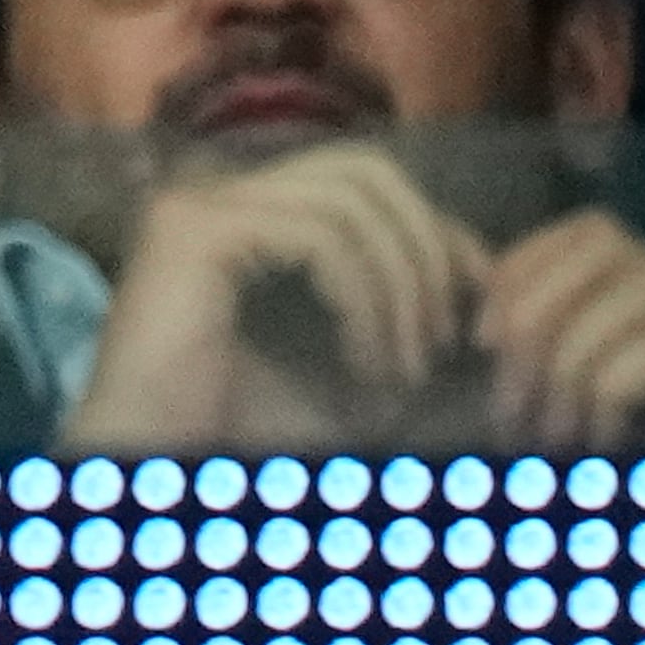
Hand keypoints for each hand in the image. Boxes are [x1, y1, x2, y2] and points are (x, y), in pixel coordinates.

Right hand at [61, 139, 488, 456]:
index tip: (476, 307)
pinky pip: (321, 236)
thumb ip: (405, 308)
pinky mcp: (194, 231)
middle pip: (366, 172)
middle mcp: (214, 195)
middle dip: (427, 249)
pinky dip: (367, 299)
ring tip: (406, 367)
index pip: (366, 184)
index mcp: (243, 216)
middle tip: (442, 341)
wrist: (154, 471)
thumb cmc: (241, 432)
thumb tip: (491, 276)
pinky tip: (369, 361)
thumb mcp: (350, 359)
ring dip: (404, 289)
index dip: (436, 234)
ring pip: (353, 201)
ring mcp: (198, 206)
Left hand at [476, 206, 644, 450]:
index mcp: (598, 243)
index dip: (489, 312)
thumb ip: (525, 313)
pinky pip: (609, 384)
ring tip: (559, 443)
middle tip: (515, 423)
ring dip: (556, 413)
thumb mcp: (577, 337)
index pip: (510, 269)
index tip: (483, 352)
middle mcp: (635, 256)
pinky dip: (598, 424)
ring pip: (568, 355)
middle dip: (517, 377)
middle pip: (531, 314)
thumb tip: (455, 304)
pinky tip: (606, 441)